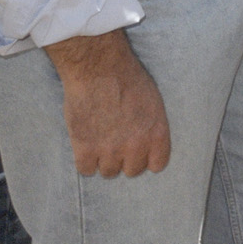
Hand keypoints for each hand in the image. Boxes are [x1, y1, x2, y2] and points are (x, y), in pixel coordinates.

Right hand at [42, 30, 170, 177]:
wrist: (99, 70)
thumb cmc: (128, 79)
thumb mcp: (153, 102)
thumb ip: (151, 126)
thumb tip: (147, 142)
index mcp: (157, 133)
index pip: (158, 165)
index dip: (147, 158)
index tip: (140, 152)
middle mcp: (136, 146)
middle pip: (132, 171)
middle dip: (126, 160)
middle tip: (117, 145)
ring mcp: (110, 150)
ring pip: (109, 173)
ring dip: (104, 161)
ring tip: (101, 143)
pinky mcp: (85, 149)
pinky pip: (86, 170)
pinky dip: (85, 161)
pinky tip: (86, 146)